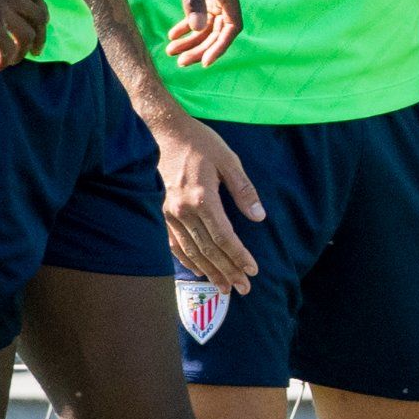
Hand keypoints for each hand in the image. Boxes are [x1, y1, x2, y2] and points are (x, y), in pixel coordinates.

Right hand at [0, 0, 48, 66]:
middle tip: (35, 50)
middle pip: (39, 17)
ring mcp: (2, 6)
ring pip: (27, 35)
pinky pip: (6, 45)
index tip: (39, 23)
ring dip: (24, 51)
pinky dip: (7, 58)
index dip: (40, 11)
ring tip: (16, 61)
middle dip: (40, 36)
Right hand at [153, 112, 264, 292]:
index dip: (239, 256)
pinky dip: (185, 260)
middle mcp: (182, 211)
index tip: (252, 271)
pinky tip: (197, 271)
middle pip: (207, 250)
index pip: (224, 237)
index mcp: (202, 198)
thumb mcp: (229, 161)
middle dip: (227, 271)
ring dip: (208, 271)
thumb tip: (259, 217)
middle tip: (243, 289)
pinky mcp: (158, 211)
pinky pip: (172, 243)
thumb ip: (244, 190)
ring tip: (224, 288)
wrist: (161, 130)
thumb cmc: (198, 142)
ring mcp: (167, 213)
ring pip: (190, 251)